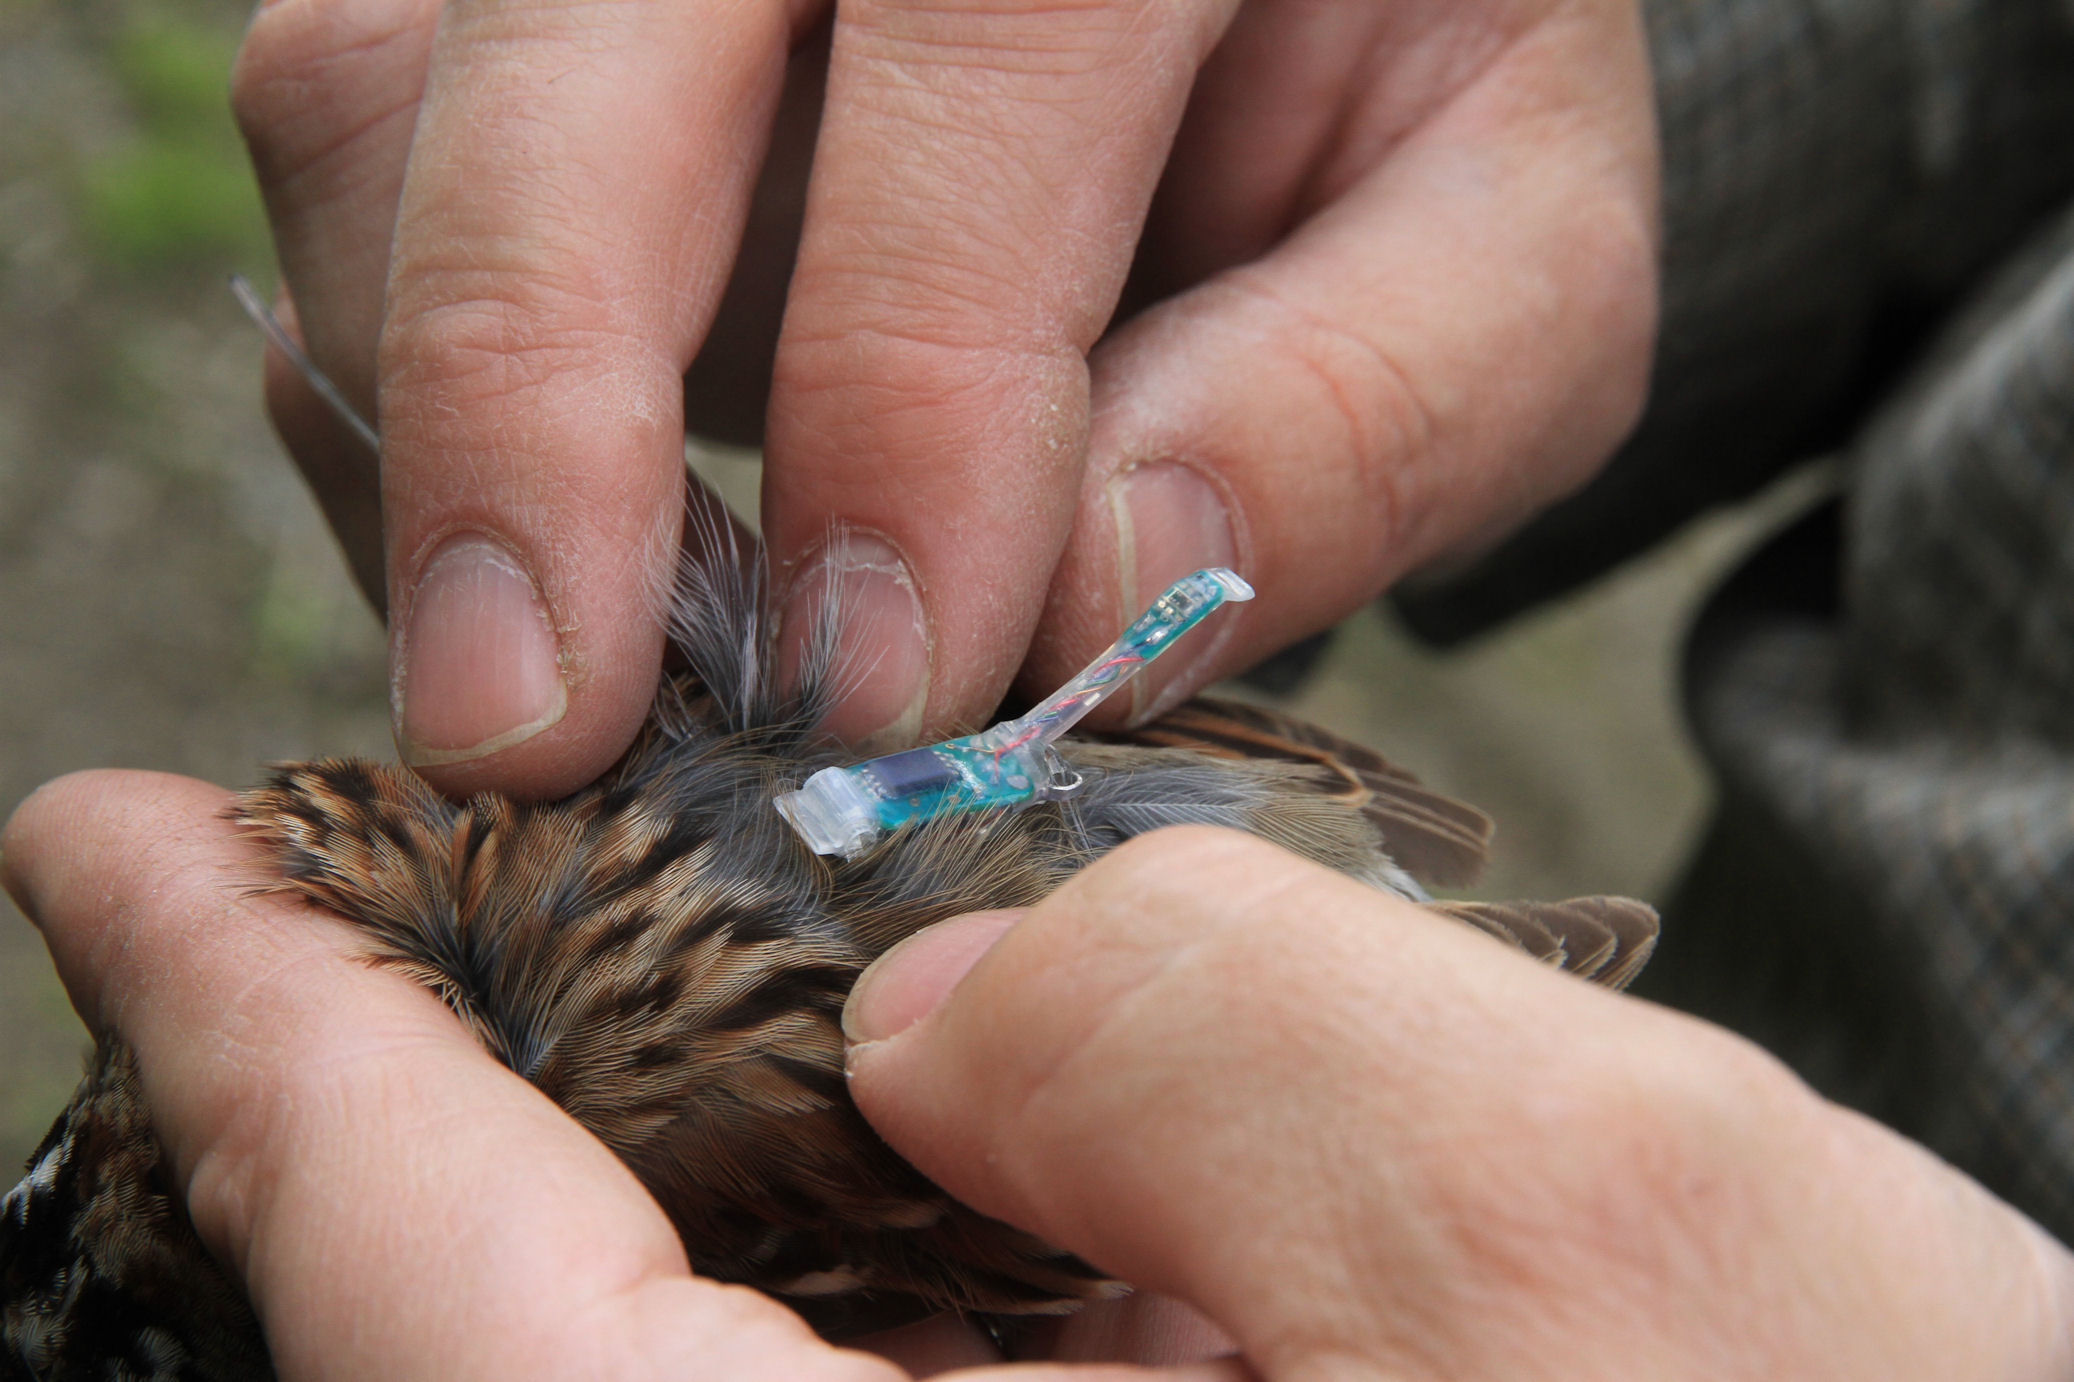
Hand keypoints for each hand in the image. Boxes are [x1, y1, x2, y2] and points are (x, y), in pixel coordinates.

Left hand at [10, 776, 2071, 1379]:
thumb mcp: (1561, 1223)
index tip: (105, 832)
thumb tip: (936, 997)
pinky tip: (830, 1144)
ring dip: (589, 1170)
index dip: (251, 1027)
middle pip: (487, 1357)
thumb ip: (1185, 1018)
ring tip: (590, 965)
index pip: (426, 1293)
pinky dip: (761, 1271)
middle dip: (396, 1092)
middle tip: (351, 871)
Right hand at [230, 0, 1658, 798]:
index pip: (980, 51)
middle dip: (525, 404)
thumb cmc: (1403, 114)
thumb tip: (1091, 598)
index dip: (903, 387)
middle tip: (537, 729)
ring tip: (575, 645)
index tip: (875, 689)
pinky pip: (345, 118)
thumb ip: (1362, 410)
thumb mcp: (1507, 262)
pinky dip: (389, 352)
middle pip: (579, 42)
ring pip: (383, 85)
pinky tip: (530, 519)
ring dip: (435, 402)